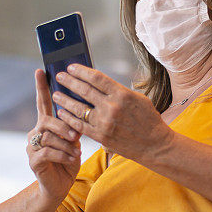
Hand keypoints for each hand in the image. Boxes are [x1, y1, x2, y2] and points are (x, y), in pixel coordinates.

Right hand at [27, 70, 81, 202]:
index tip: (40, 70)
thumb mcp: (74, 142)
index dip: (41, 87)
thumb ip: (73, 128)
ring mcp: (32, 147)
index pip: (43, 103)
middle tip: (76, 136)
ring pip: (50, 137)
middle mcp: (36, 133)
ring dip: (66, 144)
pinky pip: (49, 152)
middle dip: (63, 126)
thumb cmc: (68, 162)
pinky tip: (71, 158)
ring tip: (75, 151)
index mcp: (45, 126)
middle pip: (47, 120)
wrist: (58, 187)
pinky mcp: (34, 160)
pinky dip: (64, 155)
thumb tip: (78, 117)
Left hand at [52, 64, 174, 161]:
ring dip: (65, 100)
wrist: (154, 144)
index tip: (71, 67)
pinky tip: (62, 113)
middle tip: (60, 76)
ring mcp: (104, 123)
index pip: (97, 78)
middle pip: (85, 91)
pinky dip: (69, 118)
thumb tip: (100, 84)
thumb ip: (118, 91)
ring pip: (78, 108)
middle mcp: (112, 107)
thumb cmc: (148, 120)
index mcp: (122, 94)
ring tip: (56, 94)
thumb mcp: (138, 98)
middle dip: (69, 82)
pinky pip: (80, 125)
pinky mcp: (100, 137)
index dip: (82, 71)